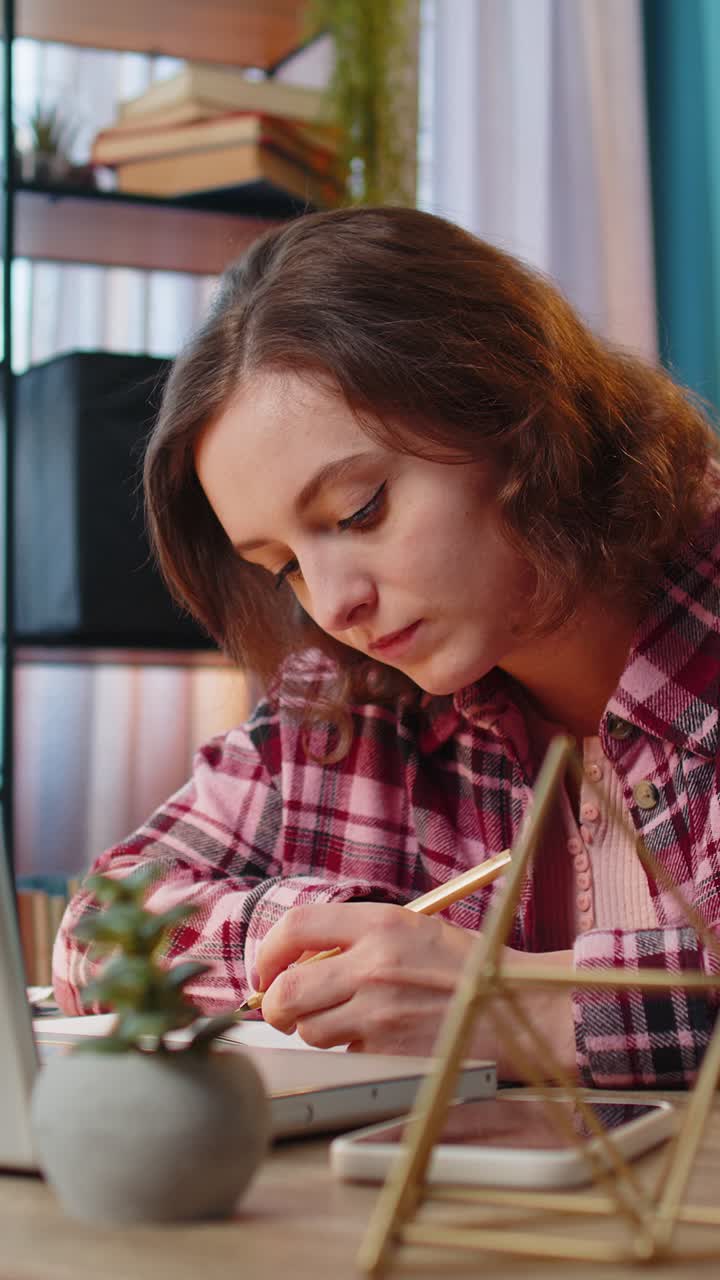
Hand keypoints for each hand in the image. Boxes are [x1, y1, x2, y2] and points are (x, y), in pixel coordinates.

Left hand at [255, 903, 576, 1078]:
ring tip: (345, 1022)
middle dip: (277, 1007)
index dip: (268, 951)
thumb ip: (358, 938)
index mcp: (380, 924)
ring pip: (311, 1030)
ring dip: (316, 1031)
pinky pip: (346, 1055)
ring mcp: (379, 1013)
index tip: (268, 969)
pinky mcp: (389, 1053)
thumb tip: (300, 960)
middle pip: (288, 990)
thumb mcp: (414, 929)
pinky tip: (379, 1039)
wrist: (517, 1006)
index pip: (297, 927)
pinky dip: (351, 1052)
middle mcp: (373, 966)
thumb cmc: (466, 967)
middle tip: (284, 1011)